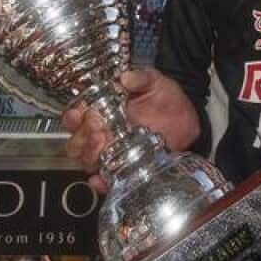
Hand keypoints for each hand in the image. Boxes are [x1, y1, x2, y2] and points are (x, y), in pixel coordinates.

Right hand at [61, 66, 200, 193]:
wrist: (187, 118)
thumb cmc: (165, 98)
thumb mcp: (154, 82)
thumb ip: (141, 78)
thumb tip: (126, 78)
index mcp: (102, 112)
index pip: (75, 117)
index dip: (73, 117)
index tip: (80, 113)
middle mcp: (102, 134)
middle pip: (76, 143)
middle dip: (82, 136)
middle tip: (97, 126)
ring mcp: (113, 152)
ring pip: (88, 161)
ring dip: (90, 154)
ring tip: (104, 142)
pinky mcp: (125, 169)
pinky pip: (107, 181)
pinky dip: (100, 182)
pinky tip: (101, 178)